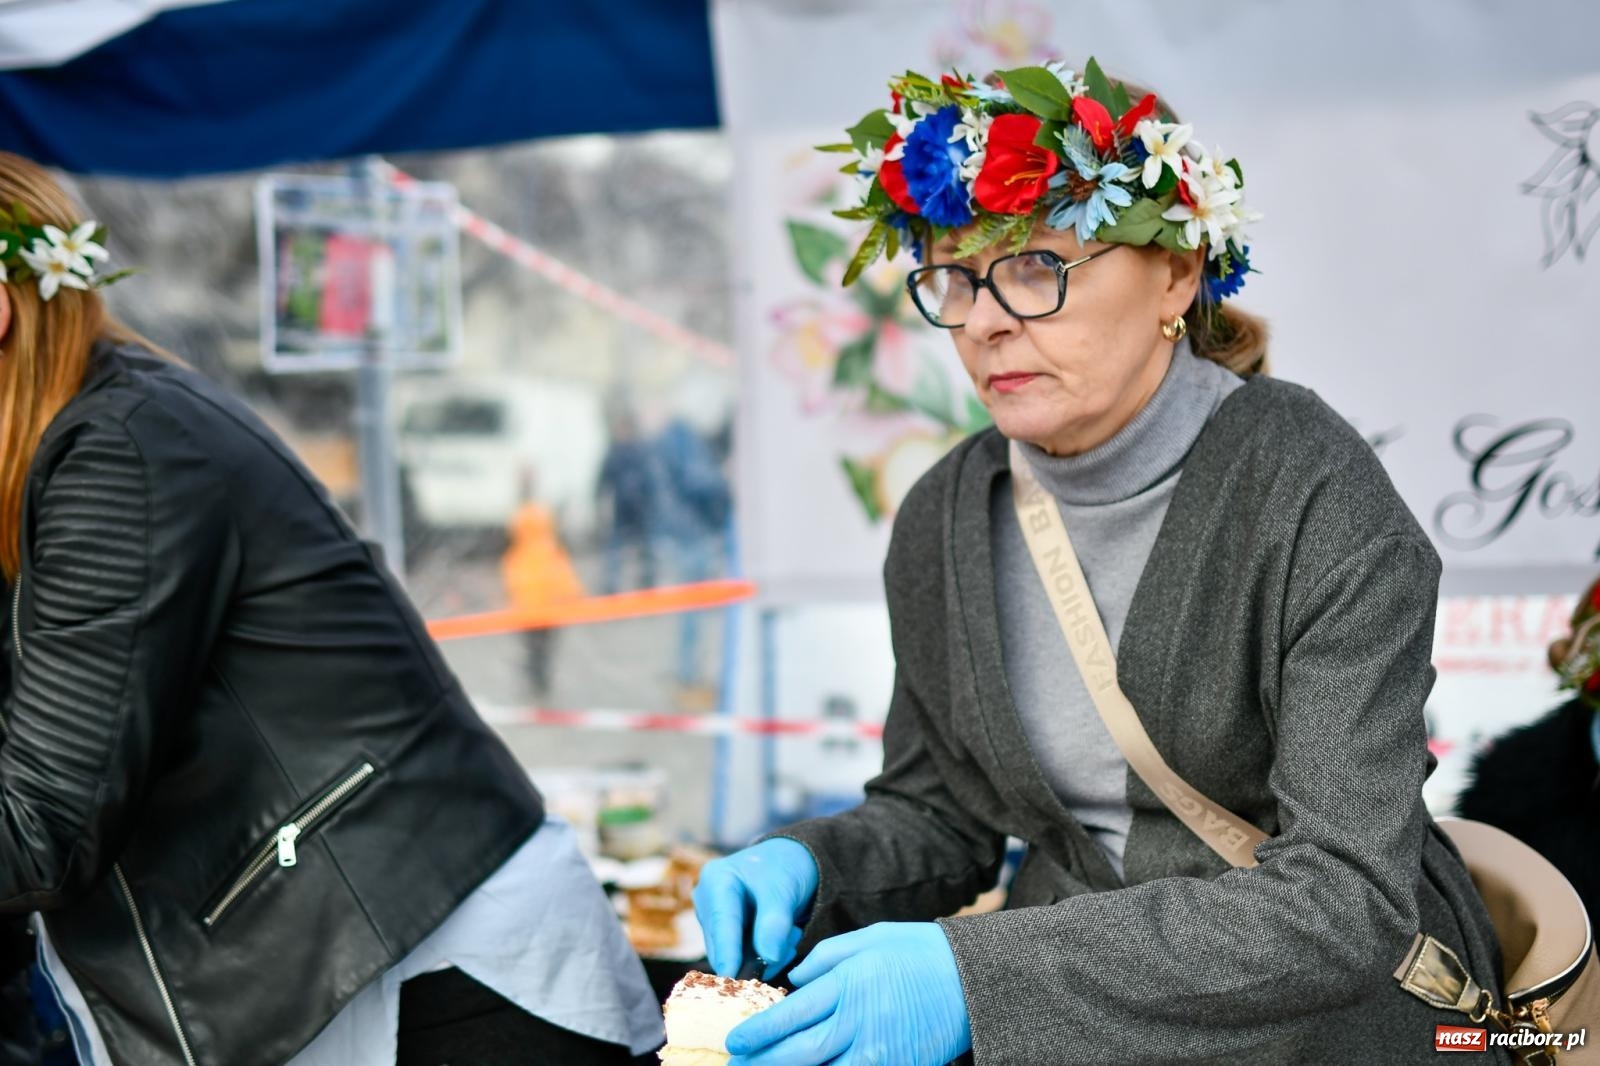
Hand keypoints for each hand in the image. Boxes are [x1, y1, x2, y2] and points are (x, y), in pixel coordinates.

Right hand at [693, 837, 818, 979]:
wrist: (789, 863)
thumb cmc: (784, 868)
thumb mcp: (784, 889)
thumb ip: (775, 922)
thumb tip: (768, 957)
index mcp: (716, 881)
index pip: (722, 922)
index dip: (727, 951)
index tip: (731, 976)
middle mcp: (706, 902)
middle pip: (722, 944)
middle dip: (757, 954)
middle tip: (792, 942)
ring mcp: (713, 921)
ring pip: (733, 956)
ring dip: (765, 956)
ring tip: (791, 933)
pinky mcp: (724, 936)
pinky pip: (741, 958)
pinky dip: (765, 956)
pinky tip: (783, 940)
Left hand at [726, 922, 971, 1065]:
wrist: (974, 979)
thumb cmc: (919, 952)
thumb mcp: (868, 939)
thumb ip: (824, 959)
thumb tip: (793, 981)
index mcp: (847, 985)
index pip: (791, 1015)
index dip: (759, 1033)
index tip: (734, 1042)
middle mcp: (858, 1023)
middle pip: (799, 1053)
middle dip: (763, 1064)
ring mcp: (879, 1053)